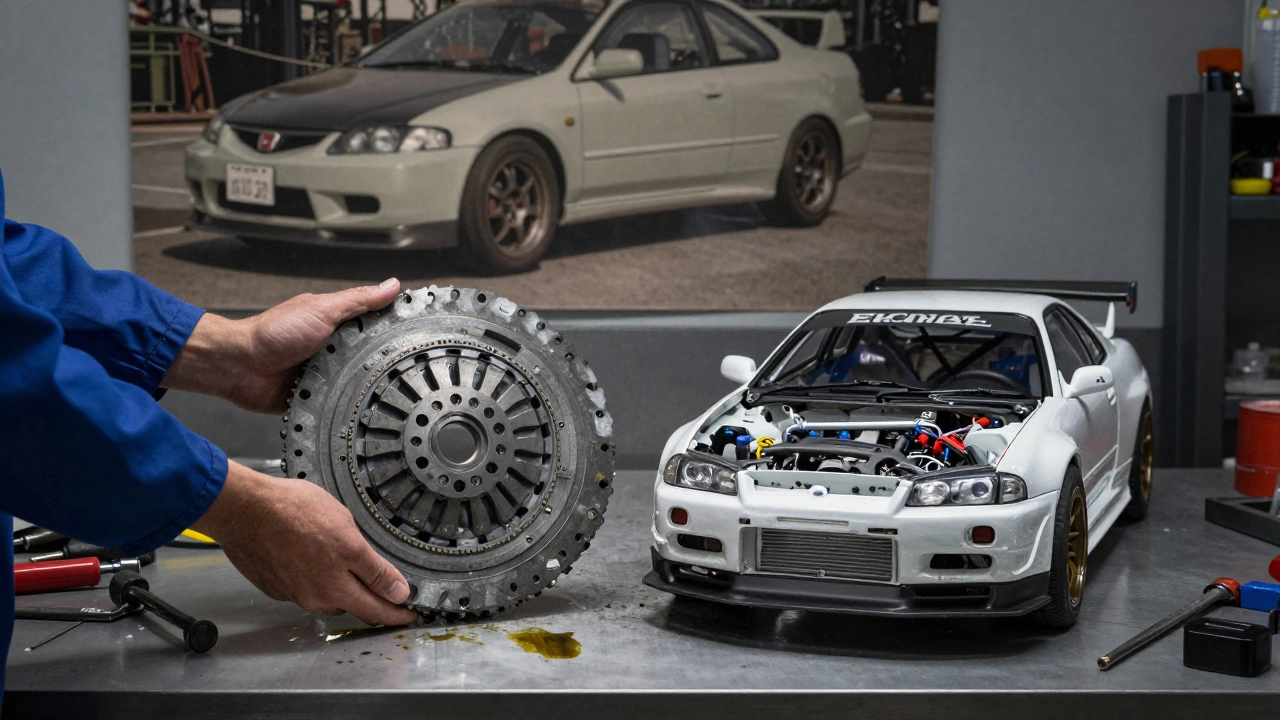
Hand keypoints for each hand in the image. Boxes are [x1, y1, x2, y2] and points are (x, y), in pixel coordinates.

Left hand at [164, 279, 400, 412]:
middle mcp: (336, 348)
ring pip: (361, 380)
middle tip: (418, 367)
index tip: (428, 328)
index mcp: (339, 323)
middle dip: (390, 361)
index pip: (378, 322)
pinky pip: (342, 402)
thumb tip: (391, 285)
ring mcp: (328, 373)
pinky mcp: (319, 398)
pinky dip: (349, 403)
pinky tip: (366, 406)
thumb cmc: (272, 334)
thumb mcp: (323, 310)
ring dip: (370, 384)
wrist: (239, 368)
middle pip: (374, 354)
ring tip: (395, 390)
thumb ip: (358, 301)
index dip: (400, 325)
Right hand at [191, 460, 419, 626]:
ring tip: (342, 565)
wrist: (245, 510)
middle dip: (377, 606)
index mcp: (342, 575)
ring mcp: (297, 595)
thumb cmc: (292, 509)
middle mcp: (320, 592)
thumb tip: (394, 587)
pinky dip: (314, 581)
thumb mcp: (347, 527)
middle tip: (392, 602)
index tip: (409, 613)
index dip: (399, 612)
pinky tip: (311, 559)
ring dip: (343, 591)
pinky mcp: (278, 592)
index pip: (380, 606)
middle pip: (357, 608)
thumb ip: (373, 565)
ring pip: (330, 600)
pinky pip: (305, 592)